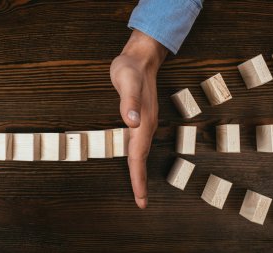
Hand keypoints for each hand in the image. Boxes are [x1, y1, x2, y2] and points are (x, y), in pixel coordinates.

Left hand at [110, 30, 167, 208]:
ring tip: (138, 187)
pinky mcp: (140, 118)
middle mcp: (146, 125)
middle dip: (140, 181)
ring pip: (140, 152)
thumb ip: (128, 101)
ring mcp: (144, 122)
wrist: (140, 58)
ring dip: (139, 171)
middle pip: (141, 158)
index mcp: (143, 122)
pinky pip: (138, 143)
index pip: (138, 155)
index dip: (138, 177)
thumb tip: (131, 122)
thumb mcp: (127, 80)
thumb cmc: (130, 69)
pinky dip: (136, 157)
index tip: (140, 197)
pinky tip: (133, 160)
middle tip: (140, 201)